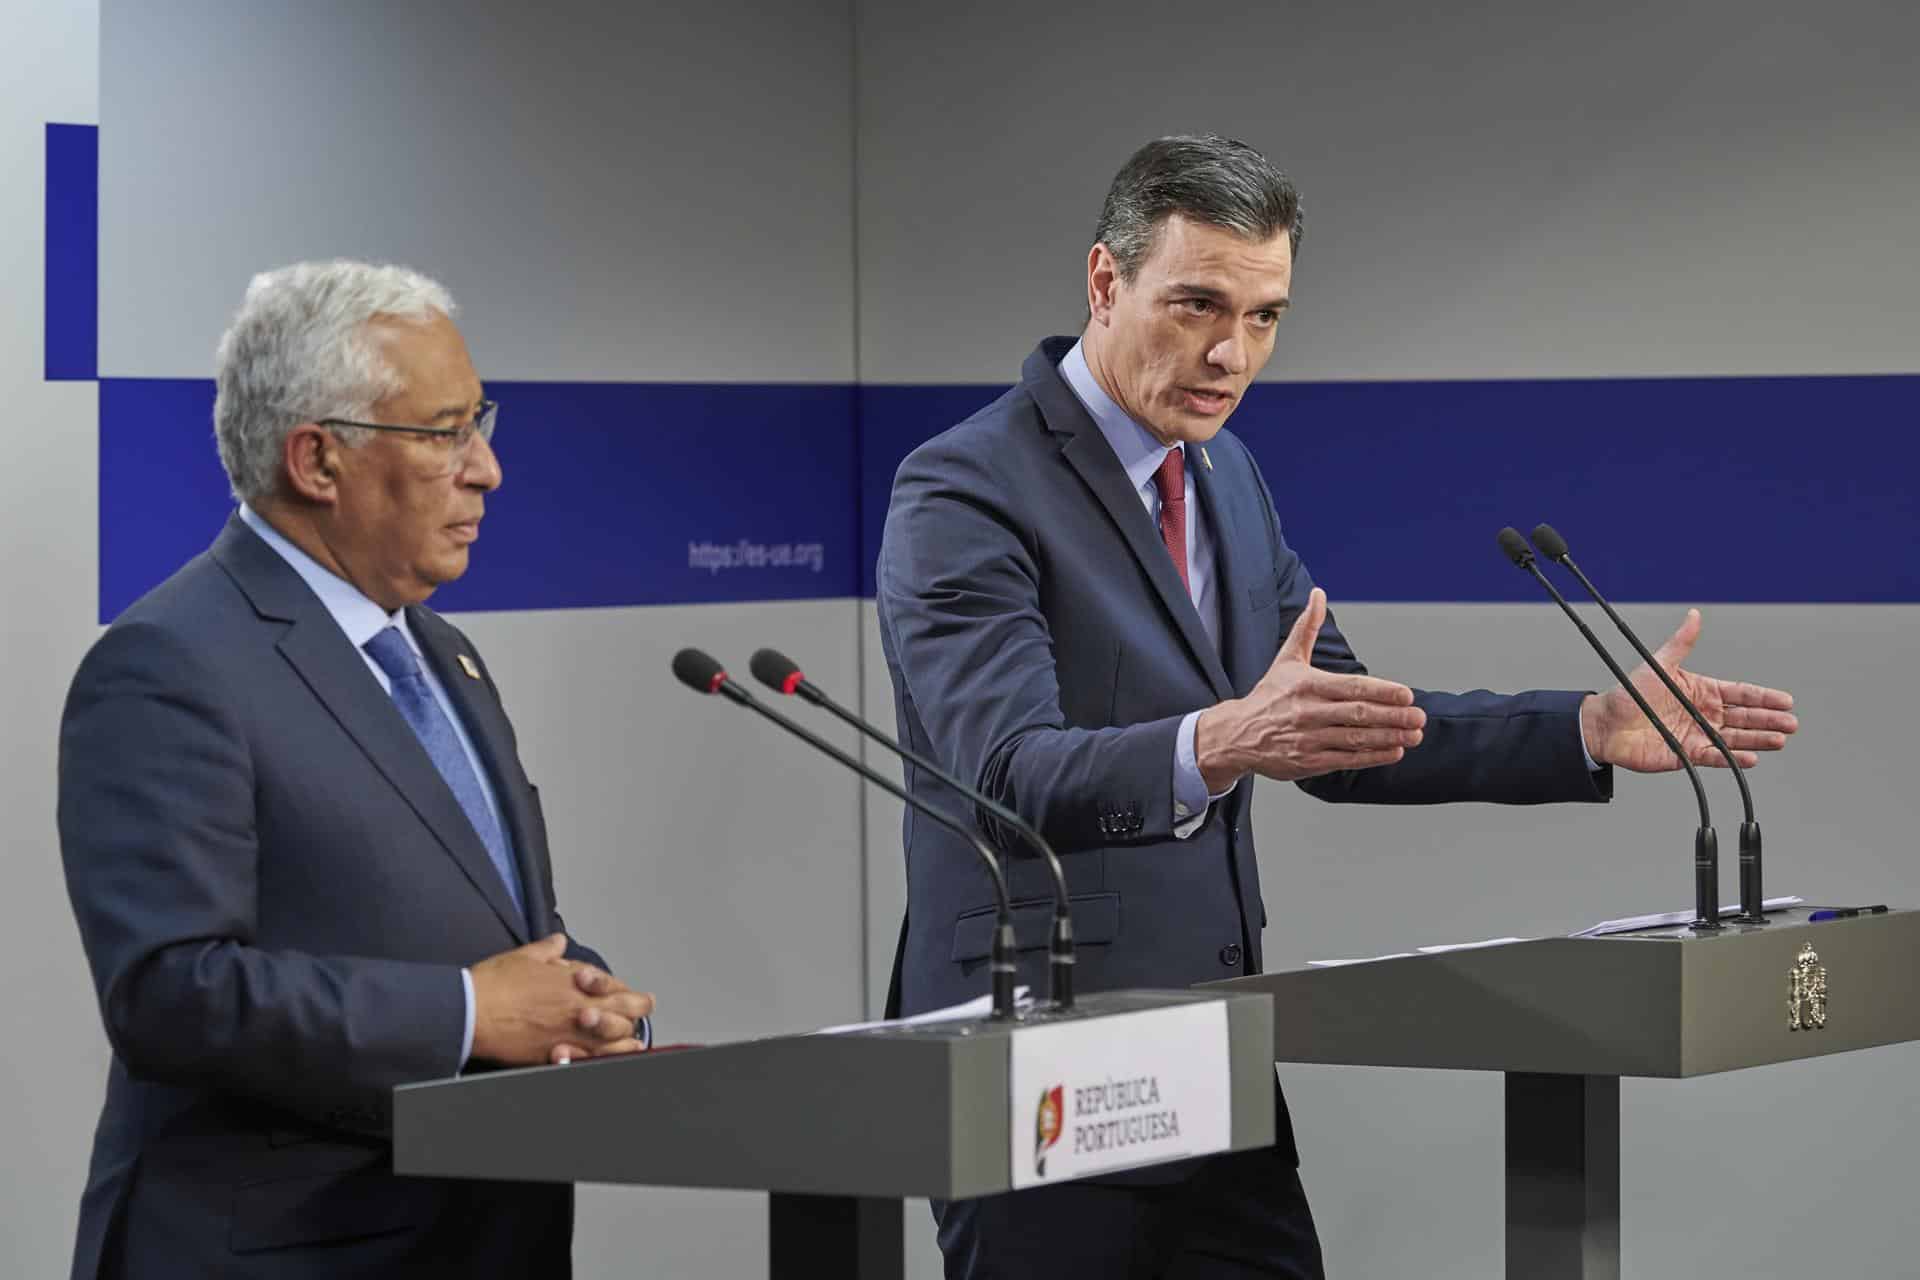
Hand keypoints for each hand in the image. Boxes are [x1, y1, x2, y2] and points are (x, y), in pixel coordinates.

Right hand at [468, 934, 655, 1066]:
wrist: (471, 1011)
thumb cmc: (494, 986)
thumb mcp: (525, 956)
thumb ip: (549, 951)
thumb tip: (558, 943)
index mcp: (573, 982)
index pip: (616, 987)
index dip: (629, 992)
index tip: (633, 995)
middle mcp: (577, 1007)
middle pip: (625, 1013)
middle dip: (638, 1012)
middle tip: (640, 1012)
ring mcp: (569, 1033)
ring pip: (614, 1041)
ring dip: (625, 1040)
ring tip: (630, 1041)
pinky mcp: (554, 1054)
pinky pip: (588, 1061)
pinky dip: (598, 1059)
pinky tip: (600, 1058)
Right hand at [1194, 588, 1425, 788]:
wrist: (1236, 735)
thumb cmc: (1268, 696)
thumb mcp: (1286, 659)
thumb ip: (1307, 627)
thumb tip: (1318, 594)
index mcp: (1306, 685)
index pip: (1351, 687)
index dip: (1381, 691)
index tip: (1406, 694)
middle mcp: (1307, 712)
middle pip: (1358, 714)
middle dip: (1393, 716)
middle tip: (1419, 716)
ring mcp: (1308, 739)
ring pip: (1355, 738)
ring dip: (1389, 737)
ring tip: (1415, 734)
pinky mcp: (1308, 762)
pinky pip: (1346, 760)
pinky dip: (1372, 757)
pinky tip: (1395, 751)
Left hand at [1579, 609, 1797, 772]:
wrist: (1605, 724)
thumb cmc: (1629, 693)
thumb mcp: (1659, 665)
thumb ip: (1681, 643)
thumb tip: (1695, 615)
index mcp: (1702, 691)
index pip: (1740, 694)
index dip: (1764, 697)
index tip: (1786, 700)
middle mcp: (1704, 714)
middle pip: (1744, 717)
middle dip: (1769, 720)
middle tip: (1791, 723)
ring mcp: (1698, 734)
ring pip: (1735, 737)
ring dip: (1758, 739)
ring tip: (1779, 740)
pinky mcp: (1688, 754)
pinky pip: (1715, 756)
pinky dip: (1733, 758)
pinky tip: (1751, 757)